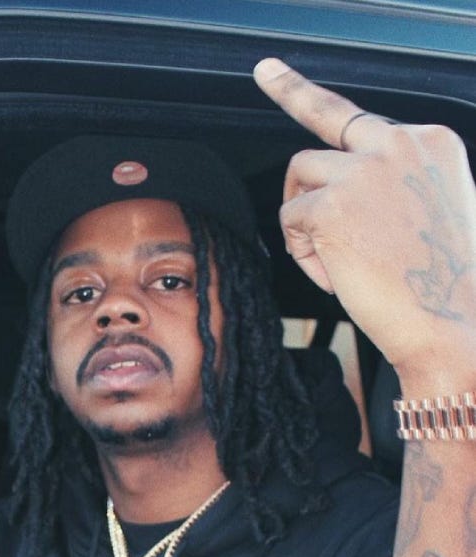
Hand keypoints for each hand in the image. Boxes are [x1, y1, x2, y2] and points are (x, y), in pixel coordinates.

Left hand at [253, 57, 475, 394]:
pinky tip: (337, 272)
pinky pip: (290, 220)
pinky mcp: (332, 203)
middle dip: (290, 106)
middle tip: (265, 73)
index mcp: (429, 144)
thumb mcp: (429, 211)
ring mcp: (364, 169)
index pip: (358, 117)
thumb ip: (390, 182)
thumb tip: (337, 180)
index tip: (271, 70)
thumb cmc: (440, 281)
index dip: (306, 93)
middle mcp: (399, 143)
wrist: (456, 322)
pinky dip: (303, 252)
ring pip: (300, 178)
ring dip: (305, 219)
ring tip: (336, 258)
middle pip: (320, 125)